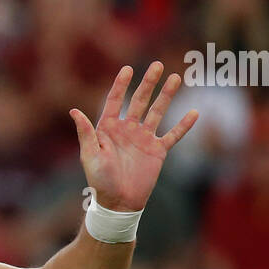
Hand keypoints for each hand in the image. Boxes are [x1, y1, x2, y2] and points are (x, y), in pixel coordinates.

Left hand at [70, 63, 197, 211]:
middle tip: (157, 65)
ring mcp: (144, 139)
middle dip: (148, 83)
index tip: (128, 69)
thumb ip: (86, 133)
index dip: (121, 85)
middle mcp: (127, 130)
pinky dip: (183, 125)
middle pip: (139, 101)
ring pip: (158, 112)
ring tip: (176, 78)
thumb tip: (74, 111)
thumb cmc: (100, 181)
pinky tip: (194, 112)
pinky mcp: (157, 151)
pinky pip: (173, 135)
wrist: (118, 203)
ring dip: (167, 95)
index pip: (115, 100)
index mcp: (108, 128)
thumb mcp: (90, 155)